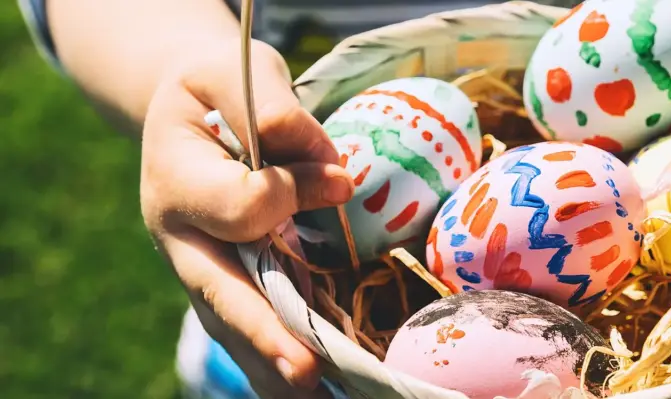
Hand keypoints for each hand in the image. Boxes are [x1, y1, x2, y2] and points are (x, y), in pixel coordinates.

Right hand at [140, 38, 352, 397]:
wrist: (186, 109)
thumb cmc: (213, 88)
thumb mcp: (231, 71)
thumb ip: (272, 107)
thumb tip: (328, 172)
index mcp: (174, 179)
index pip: (243, 205)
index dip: (293, 193)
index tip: (337, 177)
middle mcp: (178, 236)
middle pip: (220, 292)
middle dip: (265, 332)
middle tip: (306, 371)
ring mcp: (197, 266)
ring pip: (231, 323)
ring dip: (271, 361)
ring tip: (310, 392)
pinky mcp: (220, 281)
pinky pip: (244, 326)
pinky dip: (270, 359)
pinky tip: (300, 387)